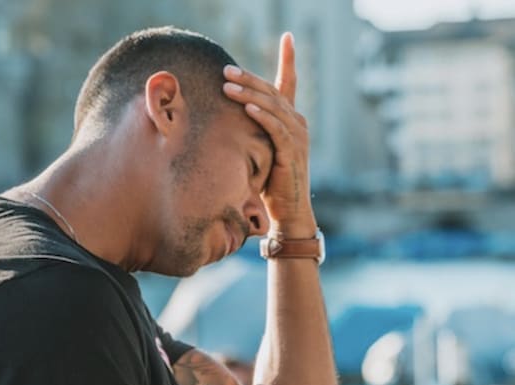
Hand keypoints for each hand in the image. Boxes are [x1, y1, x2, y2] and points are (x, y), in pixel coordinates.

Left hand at [223, 33, 315, 236]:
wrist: (288, 210)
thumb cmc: (270, 181)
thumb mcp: (261, 149)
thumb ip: (253, 130)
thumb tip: (227, 116)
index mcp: (291, 119)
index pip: (289, 83)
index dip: (289, 59)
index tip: (287, 36)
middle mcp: (297, 123)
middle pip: (272, 92)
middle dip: (249, 78)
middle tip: (225, 69)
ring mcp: (297, 136)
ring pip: (272, 107)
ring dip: (249, 94)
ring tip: (227, 85)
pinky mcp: (291, 152)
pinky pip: (276, 128)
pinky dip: (262, 116)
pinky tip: (246, 107)